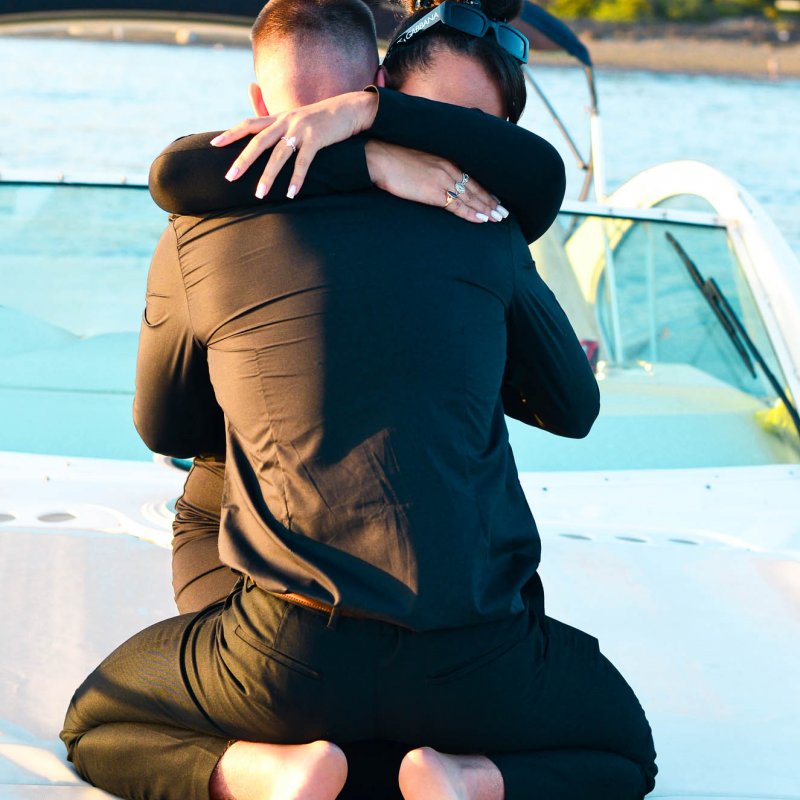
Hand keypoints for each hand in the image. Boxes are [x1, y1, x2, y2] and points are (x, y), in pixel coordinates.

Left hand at [210, 91, 378, 198]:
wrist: (350, 109)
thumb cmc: (322, 118)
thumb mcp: (298, 117)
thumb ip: (278, 121)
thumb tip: (263, 125)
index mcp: (279, 117)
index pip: (249, 124)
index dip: (231, 133)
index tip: (213, 144)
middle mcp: (286, 121)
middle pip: (258, 141)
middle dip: (243, 160)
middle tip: (229, 178)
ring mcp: (301, 129)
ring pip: (279, 155)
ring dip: (268, 176)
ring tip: (260, 194)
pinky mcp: (317, 138)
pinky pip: (303, 162)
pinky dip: (297, 178)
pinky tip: (291, 193)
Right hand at [365, 141, 508, 224]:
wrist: (379, 157)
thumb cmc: (394, 158)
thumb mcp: (420, 158)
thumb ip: (432, 167)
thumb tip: (434, 177)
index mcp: (446, 160)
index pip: (471, 178)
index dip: (485, 190)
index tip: (496, 199)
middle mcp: (448, 169)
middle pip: (476, 188)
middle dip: (491, 202)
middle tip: (504, 213)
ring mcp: (442, 180)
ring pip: (470, 197)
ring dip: (486, 209)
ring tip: (498, 219)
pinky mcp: (433, 192)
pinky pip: (457, 206)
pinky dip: (471, 213)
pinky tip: (481, 220)